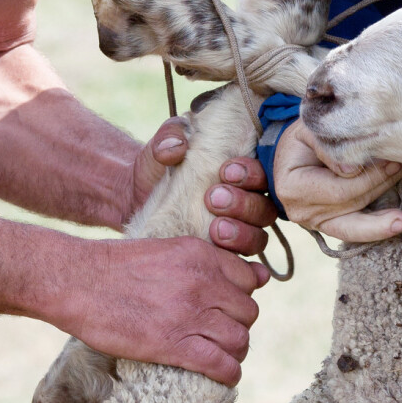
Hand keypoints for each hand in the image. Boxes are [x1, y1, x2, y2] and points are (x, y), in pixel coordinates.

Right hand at [55, 236, 269, 385]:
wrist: (79, 281)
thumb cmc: (118, 265)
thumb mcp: (170, 249)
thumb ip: (210, 260)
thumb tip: (257, 275)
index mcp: (203, 256)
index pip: (250, 279)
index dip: (243, 295)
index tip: (229, 305)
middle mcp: (203, 283)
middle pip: (248, 311)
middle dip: (239, 324)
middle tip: (223, 331)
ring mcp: (190, 314)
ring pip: (239, 339)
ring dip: (235, 350)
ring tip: (223, 354)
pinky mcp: (173, 345)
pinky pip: (219, 364)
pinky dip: (228, 373)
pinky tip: (224, 374)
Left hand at [126, 121, 277, 256]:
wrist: (136, 196)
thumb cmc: (159, 166)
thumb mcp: (162, 146)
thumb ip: (169, 137)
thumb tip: (177, 148)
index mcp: (243, 172)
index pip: (265, 173)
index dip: (252, 174)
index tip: (225, 171)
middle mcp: (248, 202)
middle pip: (265, 208)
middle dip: (244, 203)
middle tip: (213, 198)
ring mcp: (239, 230)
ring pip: (258, 237)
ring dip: (242, 233)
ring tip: (215, 229)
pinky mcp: (225, 254)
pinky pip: (244, 263)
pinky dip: (243, 264)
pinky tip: (226, 260)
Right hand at [273, 120, 401, 241]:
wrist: (290, 158)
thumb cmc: (300, 141)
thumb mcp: (308, 131)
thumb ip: (326, 146)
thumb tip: (351, 169)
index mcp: (293, 187)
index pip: (338, 188)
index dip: (367, 177)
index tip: (389, 158)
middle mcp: (302, 211)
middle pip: (352, 202)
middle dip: (381, 183)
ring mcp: (316, 223)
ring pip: (357, 222)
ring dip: (386, 206)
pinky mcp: (329, 227)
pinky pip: (355, 232)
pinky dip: (378, 228)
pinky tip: (401, 223)